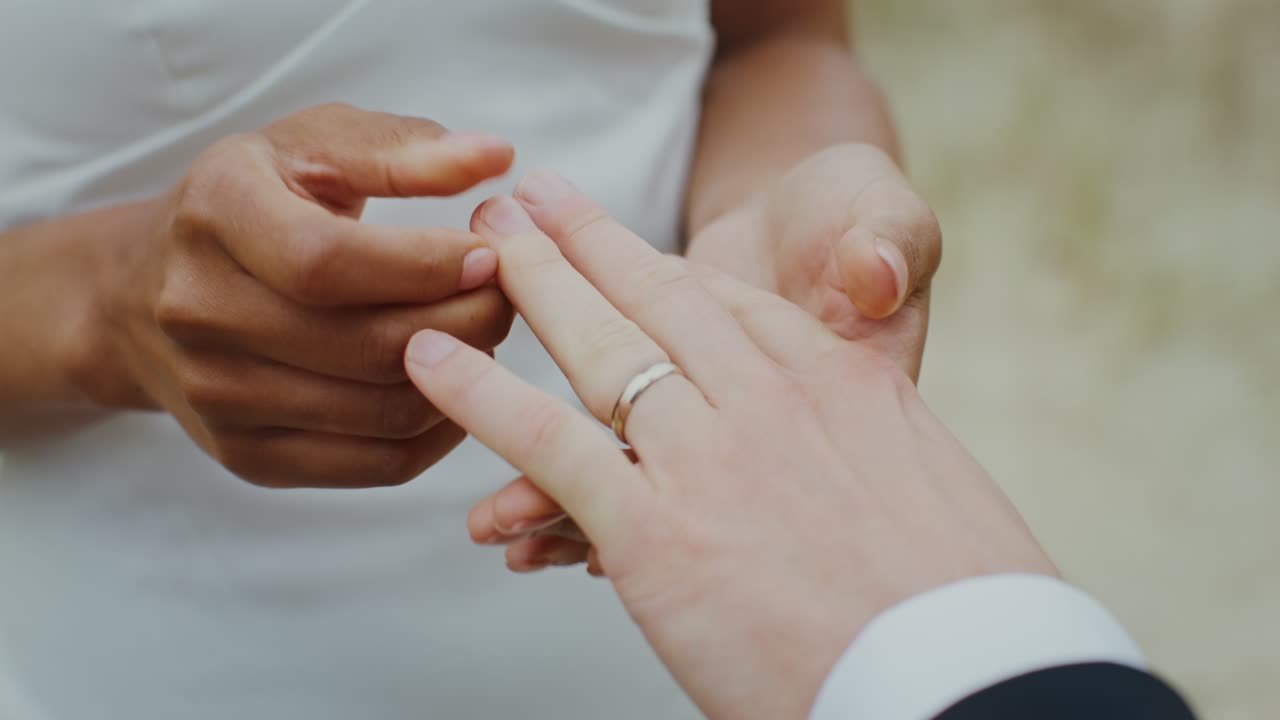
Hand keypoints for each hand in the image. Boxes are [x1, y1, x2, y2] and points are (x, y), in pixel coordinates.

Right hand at [90, 104, 515, 487]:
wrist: (142, 292)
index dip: (426, 267)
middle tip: (509, 298)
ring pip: (383, 412)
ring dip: (462, 379)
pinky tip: (461, 389)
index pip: (329, 262)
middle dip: (465, 324)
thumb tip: (496, 155)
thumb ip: (404, 150)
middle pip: (366, 346)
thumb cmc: (254, 203)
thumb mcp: (314, 146)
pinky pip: (377, 464)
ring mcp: (217, 396)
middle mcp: (198, 311)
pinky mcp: (248, 457)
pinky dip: (439, 433)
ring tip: (484, 334)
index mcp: (215, 214)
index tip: (491, 256)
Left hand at [403, 174, 1053, 719]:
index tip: (620, 252)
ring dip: (531, 289)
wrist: (972, 680)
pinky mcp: (654, 530)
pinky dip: (480, 395)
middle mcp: (772, 400)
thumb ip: (876, 424)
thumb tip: (855, 356)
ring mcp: (709, 458)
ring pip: (599, 349)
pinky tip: (431, 360)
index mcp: (847, 382)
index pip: (734, 307)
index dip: (662, 271)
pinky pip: (547, 440)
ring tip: (484, 244)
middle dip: (585, 243)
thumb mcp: (942, 484)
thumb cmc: (969, 603)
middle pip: (658, 300)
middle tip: (532, 203)